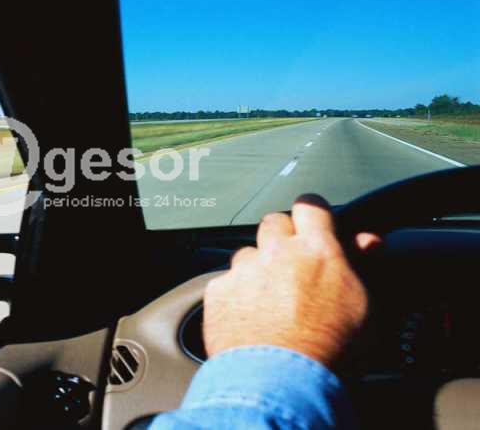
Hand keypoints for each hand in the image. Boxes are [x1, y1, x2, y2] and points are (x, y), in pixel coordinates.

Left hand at [203, 194, 380, 367]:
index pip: (311, 205)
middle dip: (281, 238)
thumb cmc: (329, 350)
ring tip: (270, 303)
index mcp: (316, 250)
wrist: (280, 381)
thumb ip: (361, 265)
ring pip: (247, 254)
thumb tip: (368, 241)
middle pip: (273, 223)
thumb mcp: (362, 306)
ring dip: (257, 269)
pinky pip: (226, 282)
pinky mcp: (219, 290)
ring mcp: (244, 270)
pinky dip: (235, 295)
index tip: (313, 222)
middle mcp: (277, 252)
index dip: (312, 212)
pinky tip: (249, 319)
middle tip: (292, 267)